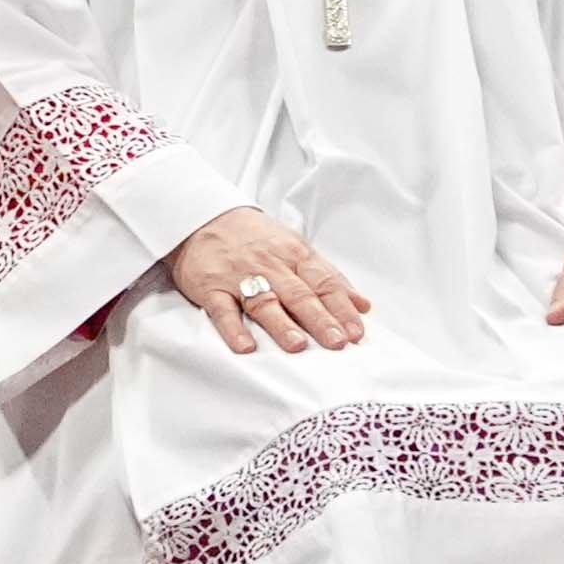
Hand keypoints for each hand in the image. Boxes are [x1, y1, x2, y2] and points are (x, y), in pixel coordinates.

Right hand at [169, 206, 370, 355]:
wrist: (201, 217)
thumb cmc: (254, 238)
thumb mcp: (295, 248)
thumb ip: (329, 277)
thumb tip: (363, 305)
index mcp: (294, 254)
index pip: (323, 282)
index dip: (341, 308)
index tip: (355, 332)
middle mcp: (269, 265)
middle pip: (298, 294)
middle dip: (319, 319)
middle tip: (336, 342)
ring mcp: (238, 276)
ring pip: (263, 301)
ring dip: (280, 324)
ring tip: (297, 346)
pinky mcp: (211, 287)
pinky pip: (222, 309)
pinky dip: (233, 328)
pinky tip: (245, 345)